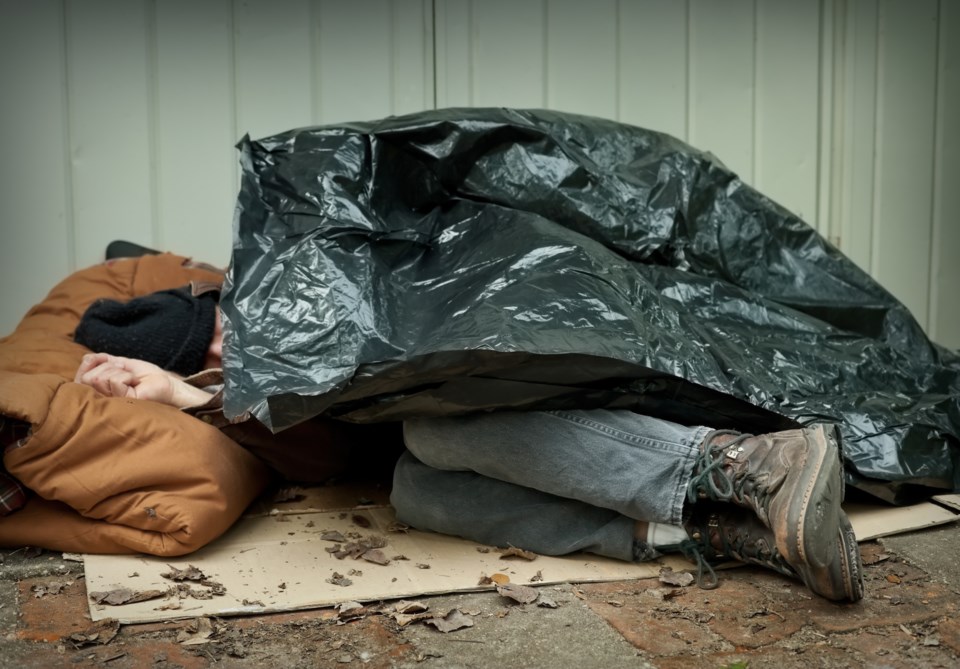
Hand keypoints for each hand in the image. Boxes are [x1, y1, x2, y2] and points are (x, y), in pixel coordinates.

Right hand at [74, 353, 210, 407]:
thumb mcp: (121, 363)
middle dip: (109, 368)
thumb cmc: (145, 376)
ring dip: (120, 372)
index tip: (113, 364)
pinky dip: (127, 376)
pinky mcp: (122, 402)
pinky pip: (115, 381)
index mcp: (99, 390)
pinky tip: (135, 383)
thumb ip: (102, 360)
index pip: (81, 376)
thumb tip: (87, 358)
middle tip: (126, 374)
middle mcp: (102, 399)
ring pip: (100, 378)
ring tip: (132, 379)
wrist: (166, 383)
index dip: (91, 363)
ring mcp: (111, 403)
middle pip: (89, 377)